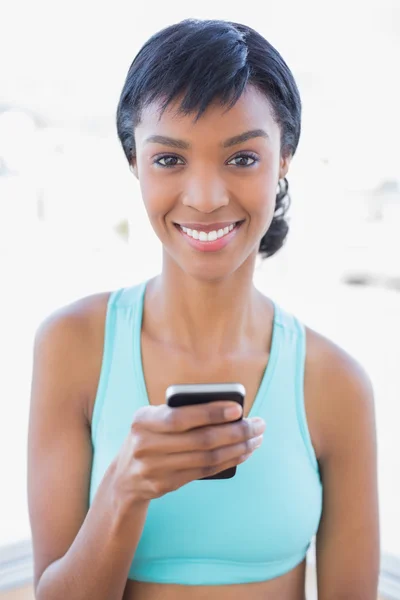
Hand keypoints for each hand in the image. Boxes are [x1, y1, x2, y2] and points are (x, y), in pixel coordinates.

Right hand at [112, 401, 264, 503]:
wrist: (124, 477)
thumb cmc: (149, 436)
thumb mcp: (153, 419)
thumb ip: (180, 412)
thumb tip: (229, 411)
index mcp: (143, 420)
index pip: (181, 417)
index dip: (211, 413)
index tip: (238, 409)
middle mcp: (145, 445)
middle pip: (201, 440)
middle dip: (236, 431)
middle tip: (258, 424)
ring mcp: (154, 469)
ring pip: (207, 458)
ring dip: (238, 448)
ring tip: (256, 438)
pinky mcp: (165, 486)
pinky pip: (204, 472)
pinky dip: (228, 461)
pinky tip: (243, 453)